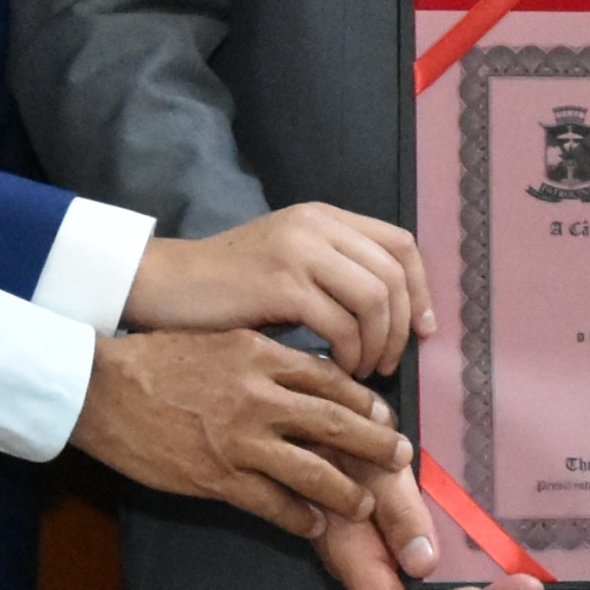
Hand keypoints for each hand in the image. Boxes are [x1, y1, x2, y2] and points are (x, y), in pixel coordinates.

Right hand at [69, 328, 409, 537]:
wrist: (102, 389)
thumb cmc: (159, 361)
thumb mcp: (223, 342)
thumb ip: (266, 358)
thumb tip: (309, 374)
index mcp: (260, 356)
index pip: (330, 379)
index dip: (364, 401)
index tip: (384, 414)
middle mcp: (257, 395)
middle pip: (335, 423)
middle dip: (375, 444)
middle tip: (400, 458)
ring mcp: (238, 439)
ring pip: (313, 471)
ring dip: (346, 492)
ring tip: (364, 503)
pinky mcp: (216, 477)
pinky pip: (272, 504)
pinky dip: (299, 518)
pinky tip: (313, 526)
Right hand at [129, 205, 434, 379]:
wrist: (166, 286)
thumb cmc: (227, 287)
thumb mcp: (288, 262)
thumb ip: (335, 271)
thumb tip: (393, 312)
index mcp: (324, 218)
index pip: (401, 244)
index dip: (422, 289)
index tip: (423, 330)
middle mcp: (317, 226)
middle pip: (394, 275)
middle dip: (402, 327)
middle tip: (388, 364)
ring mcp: (299, 252)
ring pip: (375, 300)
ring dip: (378, 344)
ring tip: (363, 371)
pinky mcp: (281, 285)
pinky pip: (343, 324)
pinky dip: (350, 354)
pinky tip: (338, 371)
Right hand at [315, 446, 548, 589]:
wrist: (319, 423)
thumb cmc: (339, 439)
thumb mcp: (370, 464)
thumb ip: (396, 512)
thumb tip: (426, 566)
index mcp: (354, 558)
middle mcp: (371, 567)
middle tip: (528, 588)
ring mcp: (385, 555)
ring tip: (524, 581)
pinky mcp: (398, 537)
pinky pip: (435, 566)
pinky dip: (468, 568)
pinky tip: (499, 556)